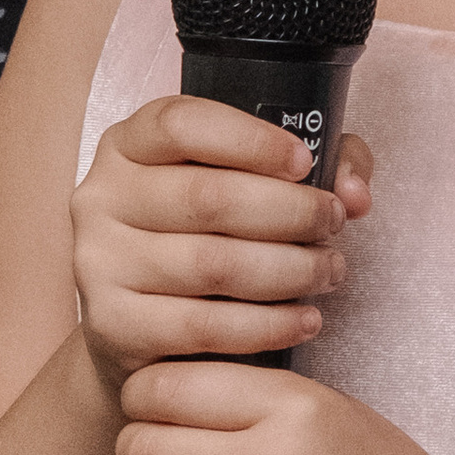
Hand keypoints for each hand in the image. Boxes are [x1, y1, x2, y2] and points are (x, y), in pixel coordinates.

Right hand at [71, 97, 371, 396]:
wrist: (138, 330)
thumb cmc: (202, 240)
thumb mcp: (247, 183)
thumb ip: (317, 164)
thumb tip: (355, 191)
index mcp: (129, 146)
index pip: (181, 124)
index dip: (251, 140)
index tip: (305, 163)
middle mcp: (102, 197)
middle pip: (208, 197)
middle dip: (291, 212)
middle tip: (333, 225)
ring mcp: (100, 263)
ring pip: (213, 265)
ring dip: (290, 270)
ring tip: (329, 271)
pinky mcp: (112, 325)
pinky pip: (204, 327)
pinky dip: (268, 325)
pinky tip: (304, 319)